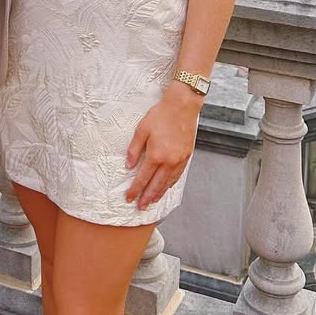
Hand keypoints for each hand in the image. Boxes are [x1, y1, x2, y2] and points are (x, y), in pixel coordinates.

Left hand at [125, 86, 201, 209]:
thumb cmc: (160, 115)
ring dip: (159, 194)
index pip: (143, 178)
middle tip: (141, 207)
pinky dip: (170, 184)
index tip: (129, 197)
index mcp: (156, 155)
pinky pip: (177, 176)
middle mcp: (169, 161)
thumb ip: (134, 149)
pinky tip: (166, 187)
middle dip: (147, 197)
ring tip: (152, 201)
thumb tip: (129, 166)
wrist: (182, 107)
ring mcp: (179, 160)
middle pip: (156, 185)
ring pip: (168, 183)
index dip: (135, 189)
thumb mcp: (141, 130)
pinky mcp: (186, 157)